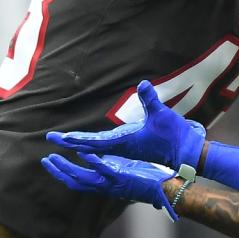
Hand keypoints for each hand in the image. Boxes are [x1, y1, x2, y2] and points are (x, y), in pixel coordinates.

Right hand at [41, 152, 180, 218]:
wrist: (167, 189)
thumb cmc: (150, 181)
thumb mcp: (128, 172)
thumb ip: (116, 167)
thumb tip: (109, 160)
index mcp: (106, 183)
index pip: (78, 180)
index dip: (63, 172)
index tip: (51, 162)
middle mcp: (106, 185)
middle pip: (75, 181)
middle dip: (58, 172)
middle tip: (45, 160)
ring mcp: (113, 183)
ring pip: (83, 178)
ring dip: (67, 168)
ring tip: (54, 158)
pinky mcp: (123, 178)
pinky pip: (104, 170)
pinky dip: (93, 162)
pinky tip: (83, 153)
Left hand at [47, 80, 205, 168]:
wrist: (187, 153)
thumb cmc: (174, 135)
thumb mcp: (161, 115)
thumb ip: (150, 99)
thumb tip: (143, 84)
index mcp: (124, 143)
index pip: (93, 141)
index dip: (75, 139)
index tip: (59, 137)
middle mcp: (121, 148)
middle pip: (89, 146)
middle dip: (70, 141)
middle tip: (50, 137)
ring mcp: (126, 150)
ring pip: (96, 149)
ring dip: (79, 144)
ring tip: (66, 140)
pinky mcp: (132, 149)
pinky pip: (106, 149)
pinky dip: (93, 146)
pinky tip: (90, 144)